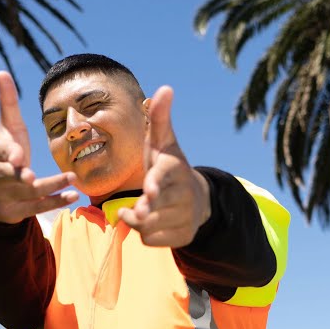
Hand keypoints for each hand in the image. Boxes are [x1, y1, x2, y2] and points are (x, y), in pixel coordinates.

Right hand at [0, 71, 78, 223]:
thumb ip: (7, 103)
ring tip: (72, 180)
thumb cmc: (5, 153)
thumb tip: (2, 72)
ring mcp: (9, 195)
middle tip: (31, 177)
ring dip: (50, 187)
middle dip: (20, 176)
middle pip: (10, 176)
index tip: (19, 157)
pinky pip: (38, 207)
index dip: (10, 155)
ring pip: (30, 193)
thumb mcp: (6, 129)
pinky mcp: (20, 210)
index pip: (1, 153)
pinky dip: (55, 202)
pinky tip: (73, 196)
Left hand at [118, 86, 211, 246]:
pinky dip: (146, 234)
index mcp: (175, 169)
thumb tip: (165, 88)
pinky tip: (152, 223)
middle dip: (139, 210)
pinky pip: (152, 241)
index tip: (149, 192)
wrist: (197, 199)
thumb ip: (159, 119)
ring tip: (140, 210)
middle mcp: (184, 193)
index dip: (155, 185)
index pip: (163, 177)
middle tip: (132, 209)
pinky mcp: (183, 236)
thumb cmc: (168, 167)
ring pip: (149, 226)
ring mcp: (186, 216)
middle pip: (152, 207)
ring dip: (138, 221)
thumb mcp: (163, 143)